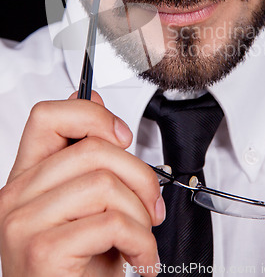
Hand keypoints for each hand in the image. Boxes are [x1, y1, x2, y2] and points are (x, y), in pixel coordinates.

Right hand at [0, 92, 163, 276]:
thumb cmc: (77, 269)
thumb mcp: (85, 206)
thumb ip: (88, 156)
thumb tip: (94, 100)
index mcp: (28, 179)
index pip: (47, 117)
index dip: (91, 114)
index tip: (121, 136)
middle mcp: (17, 197)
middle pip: (93, 148)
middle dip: (140, 176)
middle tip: (151, 205)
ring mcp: (24, 223)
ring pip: (105, 183)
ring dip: (142, 214)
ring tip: (142, 237)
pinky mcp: (42, 251)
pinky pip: (112, 222)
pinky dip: (141, 242)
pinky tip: (140, 258)